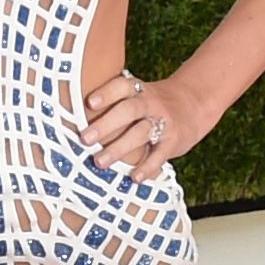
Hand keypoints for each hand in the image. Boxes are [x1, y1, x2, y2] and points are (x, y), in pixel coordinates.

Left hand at [82, 65, 209, 180]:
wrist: (194, 104)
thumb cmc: (151, 104)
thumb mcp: (137, 94)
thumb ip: (113, 104)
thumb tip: (69, 120)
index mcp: (138, 90)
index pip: (121, 86)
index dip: (106, 93)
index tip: (89, 103)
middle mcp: (150, 103)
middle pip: (129, 110)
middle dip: (106, 124)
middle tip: (85, 138)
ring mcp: (163, 121)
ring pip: (141, 132)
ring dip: (120, 147)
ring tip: (99, 162)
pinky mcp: (174, 140)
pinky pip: (160, 154)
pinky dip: (147, 166)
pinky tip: (134, 177)